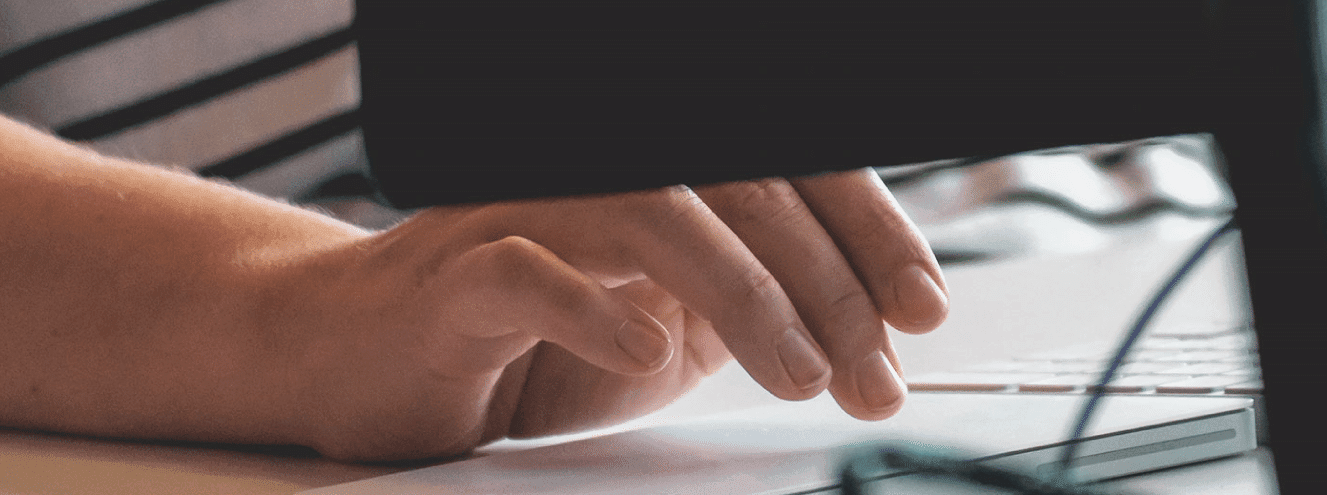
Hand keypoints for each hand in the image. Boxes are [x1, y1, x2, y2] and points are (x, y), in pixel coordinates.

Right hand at [272, 168, 948, 459]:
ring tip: (800, 373)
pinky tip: (646, 350)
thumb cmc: (522, 339)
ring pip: (658, 215)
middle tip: (875, 371)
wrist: (365, 358)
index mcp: (664, 180)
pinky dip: (596, 308)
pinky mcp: (457, 271)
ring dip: (748, 298)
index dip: (868, 233)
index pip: (789, 175)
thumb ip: (752, 307)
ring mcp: (528, 210)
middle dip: (830, 288)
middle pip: (744, 190)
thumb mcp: (669, 327)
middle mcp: (601, 172)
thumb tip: (869, 323)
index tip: (921, 307)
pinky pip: (532, 271)